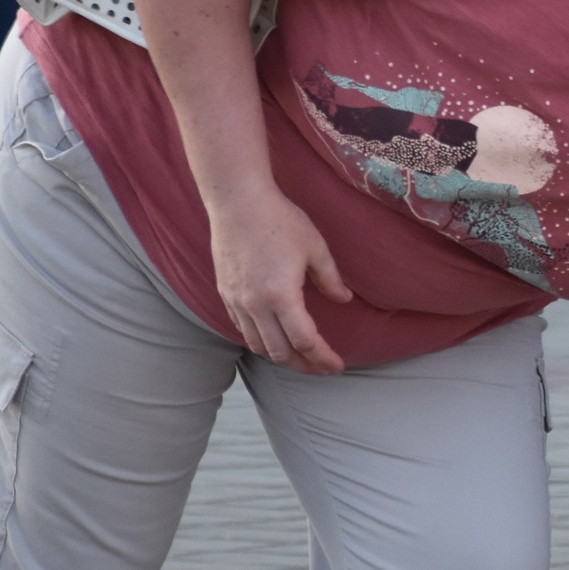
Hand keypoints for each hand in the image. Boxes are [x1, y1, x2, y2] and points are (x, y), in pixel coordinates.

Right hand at [208, 188, 352, 373]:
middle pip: (280, 352)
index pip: (305, 341)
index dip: (323, 358)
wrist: (238, 201)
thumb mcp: (315, 247)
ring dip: (280, 357)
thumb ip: (330, 278)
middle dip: (304, 365)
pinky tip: (273, 337)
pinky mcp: (224, 294)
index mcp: (282, 296)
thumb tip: (344, 299)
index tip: (337, 367)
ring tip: (299, 357)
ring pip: (258, 345)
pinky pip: (242, 329)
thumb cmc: (279, 219)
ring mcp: (236, 301)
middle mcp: (256, 305)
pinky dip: (260, 340)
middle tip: (322, 368)